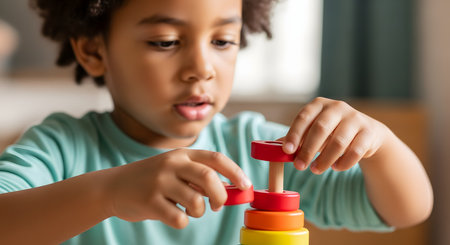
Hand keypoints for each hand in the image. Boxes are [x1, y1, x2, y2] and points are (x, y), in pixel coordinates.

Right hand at [103, 149, 251, 228]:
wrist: (113, 186)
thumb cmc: (152, 180)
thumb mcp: (174, 169)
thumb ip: (199, 177)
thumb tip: (232, 190)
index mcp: (181, 154)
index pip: (215, 158)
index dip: (235, 172)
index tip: (247, 186)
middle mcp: (171, 164)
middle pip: (208, 178)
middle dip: (220, 195)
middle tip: (218, 205)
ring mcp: (159, 182)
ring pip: (196, 202)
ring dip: (199, 211)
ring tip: (188, 209)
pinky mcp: (149, 201)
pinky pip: (179, 218)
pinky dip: (182, 221)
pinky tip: (171, 214)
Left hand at [283, 97, 387, 173]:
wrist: (367, 133)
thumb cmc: (331, 132)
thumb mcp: (313, 131)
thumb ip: (296, 139)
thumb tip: (273, 149)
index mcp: (319, 105)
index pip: (304, 117)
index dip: (294, 134)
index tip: (286, 151)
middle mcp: (337, 107)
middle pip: (320, 129)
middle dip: (308, 150)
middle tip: (299, 166)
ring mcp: (355, 118)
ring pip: (339, 142)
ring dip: (325, 159)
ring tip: (315, 170)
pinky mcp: (369, 132)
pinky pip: (356, 151)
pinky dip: (343, 162)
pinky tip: (335, 168)